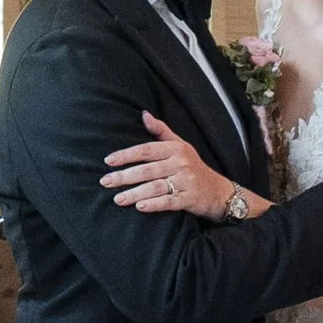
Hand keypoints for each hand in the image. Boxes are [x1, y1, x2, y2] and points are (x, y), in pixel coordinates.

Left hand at [103, 113, 237, 218]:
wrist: (218, 191)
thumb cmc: (193, 166)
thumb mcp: (180, 145)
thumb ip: (161, 131)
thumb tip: (143, 114)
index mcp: (176, 149)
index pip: (147, 150)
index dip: (126, 155)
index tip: (108, 161)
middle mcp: (181, 163)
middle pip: (148, 170)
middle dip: (124, 177)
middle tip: (105, 182)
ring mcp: (186, 182)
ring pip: (156, 187)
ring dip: (135, 193)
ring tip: (117, 198)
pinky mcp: (189, 199)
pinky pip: (169, 202)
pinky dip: (154, 205)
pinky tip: (139, 207)